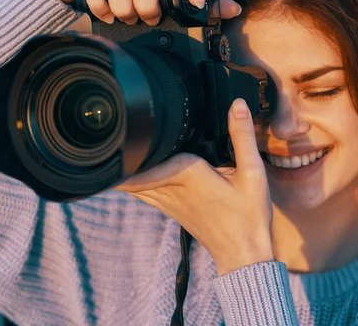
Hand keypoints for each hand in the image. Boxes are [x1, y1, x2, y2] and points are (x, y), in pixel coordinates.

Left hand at [115, 99, 274, 275]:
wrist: (242, 253)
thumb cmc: (248, 215)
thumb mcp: (252, 173)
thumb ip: (242, 136)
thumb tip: (236, 104)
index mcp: (187, 174)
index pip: (146, 157)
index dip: (126, 146)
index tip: (111, 129)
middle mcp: (171, 188)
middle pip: (130, 170)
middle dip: (118, 152)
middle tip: (105, 130)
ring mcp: (167, 201)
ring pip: (132, 183)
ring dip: (122, 167)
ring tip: (109, 146)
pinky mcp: (169, 209)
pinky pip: (141, 192)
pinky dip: (132, 180)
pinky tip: (130, 170)